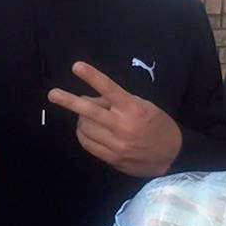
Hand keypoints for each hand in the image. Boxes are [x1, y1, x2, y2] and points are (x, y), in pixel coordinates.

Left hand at [47, 62, 182, 177]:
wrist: (172, 155)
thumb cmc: (158, 125)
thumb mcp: (143, 106)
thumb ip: (118, 101)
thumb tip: (91, 99)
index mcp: (132, 108)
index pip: (109, 89)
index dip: (92, 76)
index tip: (77, 66)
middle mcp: (122, 125)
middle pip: (89, 111)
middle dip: (68, 101)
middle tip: (53, 94)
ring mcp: (116, 144)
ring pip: (85, 128)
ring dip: (80, 118)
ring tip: (83, 114)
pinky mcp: (112, 158)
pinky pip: (88, 144)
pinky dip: (82, 134)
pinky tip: (84, 129)